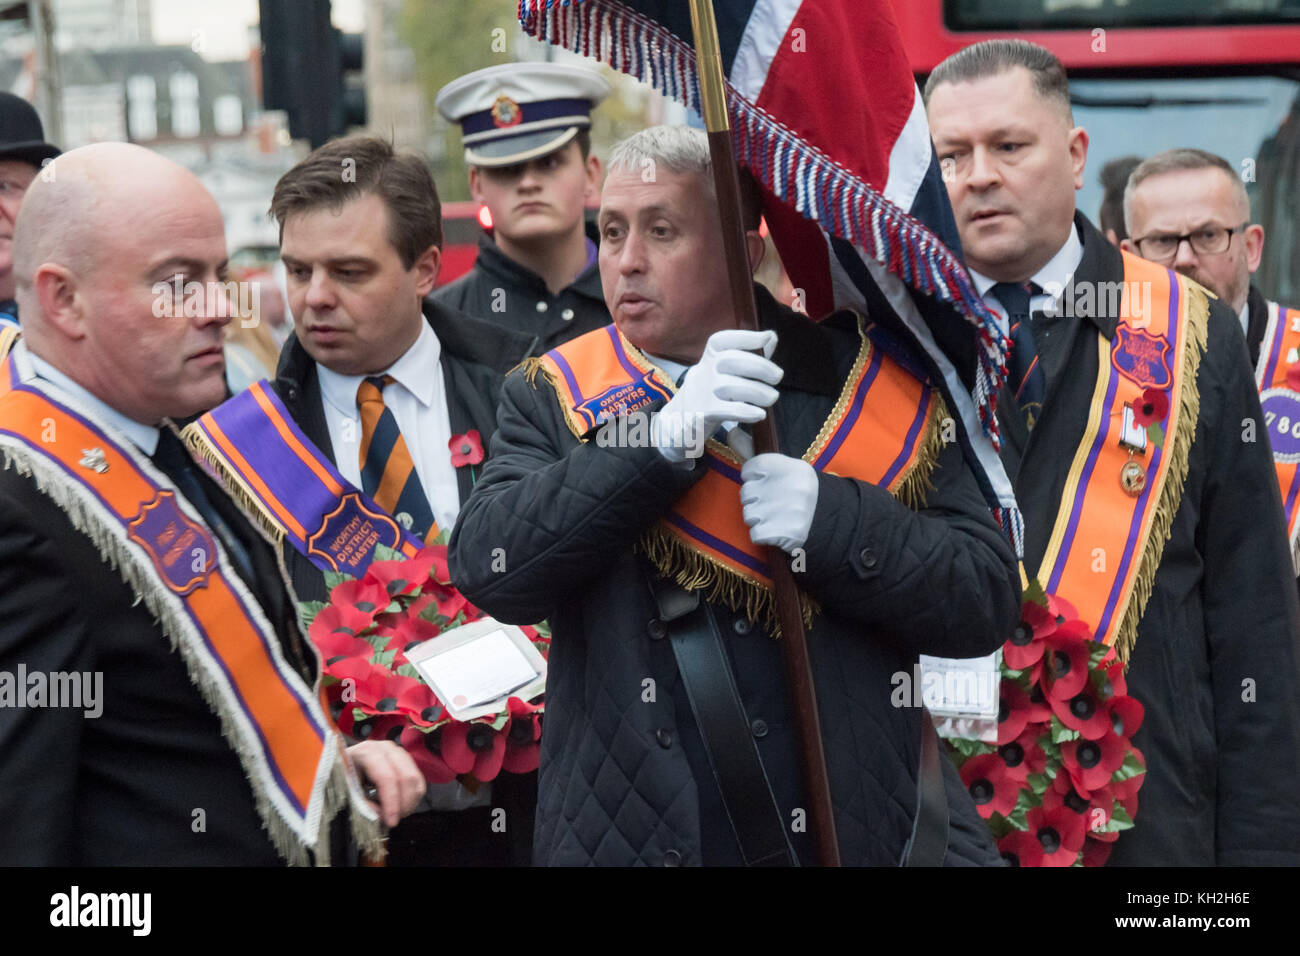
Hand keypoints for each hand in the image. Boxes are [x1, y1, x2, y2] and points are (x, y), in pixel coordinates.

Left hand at [347, 739, 425, 827]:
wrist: (343, 767)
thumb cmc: (342, 779)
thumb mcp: (345, 792)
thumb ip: (361, 804)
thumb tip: (380, 815)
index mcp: (367, 752)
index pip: (387, 778)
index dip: (392, 802)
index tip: (391, 822)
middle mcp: (386, 748)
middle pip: (407, 777)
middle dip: (404, 804)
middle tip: (393, 821)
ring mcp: (399, 753)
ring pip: (416, 780)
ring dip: (409, 802)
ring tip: (394, 815)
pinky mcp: (406, 761)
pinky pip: (418, 782)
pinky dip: (412, 798)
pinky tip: (399, 806)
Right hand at [652, 329, 781, 462]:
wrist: (679, 421)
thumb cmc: (713, 393)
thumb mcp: (727, 373)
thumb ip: (750, 355)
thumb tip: (771, 336)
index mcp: (710, 357)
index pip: (722, 340)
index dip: (745, 337)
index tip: (767, 338)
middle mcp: (703, 371)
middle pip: (730, 360)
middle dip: (759, 366)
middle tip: (778, 376)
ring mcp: (701, 392)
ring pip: (730, 386)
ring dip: (757, 392)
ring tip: (771, 397)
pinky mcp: (701, 414)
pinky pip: (725, 410)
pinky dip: (746, 411)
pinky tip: (760, 414)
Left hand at [740, 453, 818, 552]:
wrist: (824, 519)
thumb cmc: (793, 490)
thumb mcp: (779, 467)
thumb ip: (752, 450)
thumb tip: (731, 432)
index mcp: (789, 466)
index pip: (749, 469)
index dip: (753, 479)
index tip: (767, 483)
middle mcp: (790, 486)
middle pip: (746, 493)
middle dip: (754, 500)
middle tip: (774, 502)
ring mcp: (788, 510)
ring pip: (748, 515)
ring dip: (758, 519)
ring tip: (777, 516)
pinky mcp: (785, 533)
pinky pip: (755, 534)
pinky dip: (763, 536)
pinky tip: (777, 530)